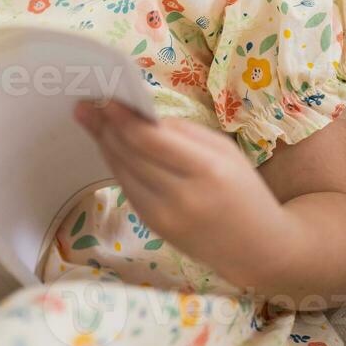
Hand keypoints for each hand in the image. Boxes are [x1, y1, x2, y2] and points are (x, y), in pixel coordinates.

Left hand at [73, 100, 289, 290]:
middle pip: (129, 154)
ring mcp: (164, 217)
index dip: (121, 116)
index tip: (103, 96)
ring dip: (105, 143)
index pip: (149, 140)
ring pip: (121, 171)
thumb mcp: (224, 151)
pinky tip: (110, 146)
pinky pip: (127, 189)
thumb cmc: (244, 191)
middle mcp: (182, 197)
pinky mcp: (154, 228)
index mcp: (206, 170)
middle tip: (86, 104)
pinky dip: (118, 165)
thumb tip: (140, 113)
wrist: (259, 250)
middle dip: (104, 126)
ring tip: (91, 120)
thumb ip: (183, 132)